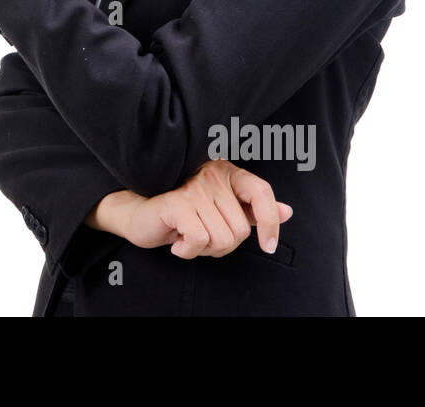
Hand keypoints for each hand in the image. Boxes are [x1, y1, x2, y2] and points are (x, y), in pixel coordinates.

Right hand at [106, 159, 292, 258]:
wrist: (138, 212)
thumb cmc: (182, 212)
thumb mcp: (221, 210)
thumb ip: (253, 210)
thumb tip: (287, 212)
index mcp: (227, 173)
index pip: (261, 193)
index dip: (270, 223)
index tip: (268, 246)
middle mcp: (212, 175)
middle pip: (240, 230)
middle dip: (222, 246)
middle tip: (201, 237)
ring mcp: (193, 187)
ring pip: (222, 239)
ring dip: (204, 249)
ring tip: (187, 237)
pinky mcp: (176, 203)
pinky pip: (199, 240)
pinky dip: (187, 251)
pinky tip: (176, 242)